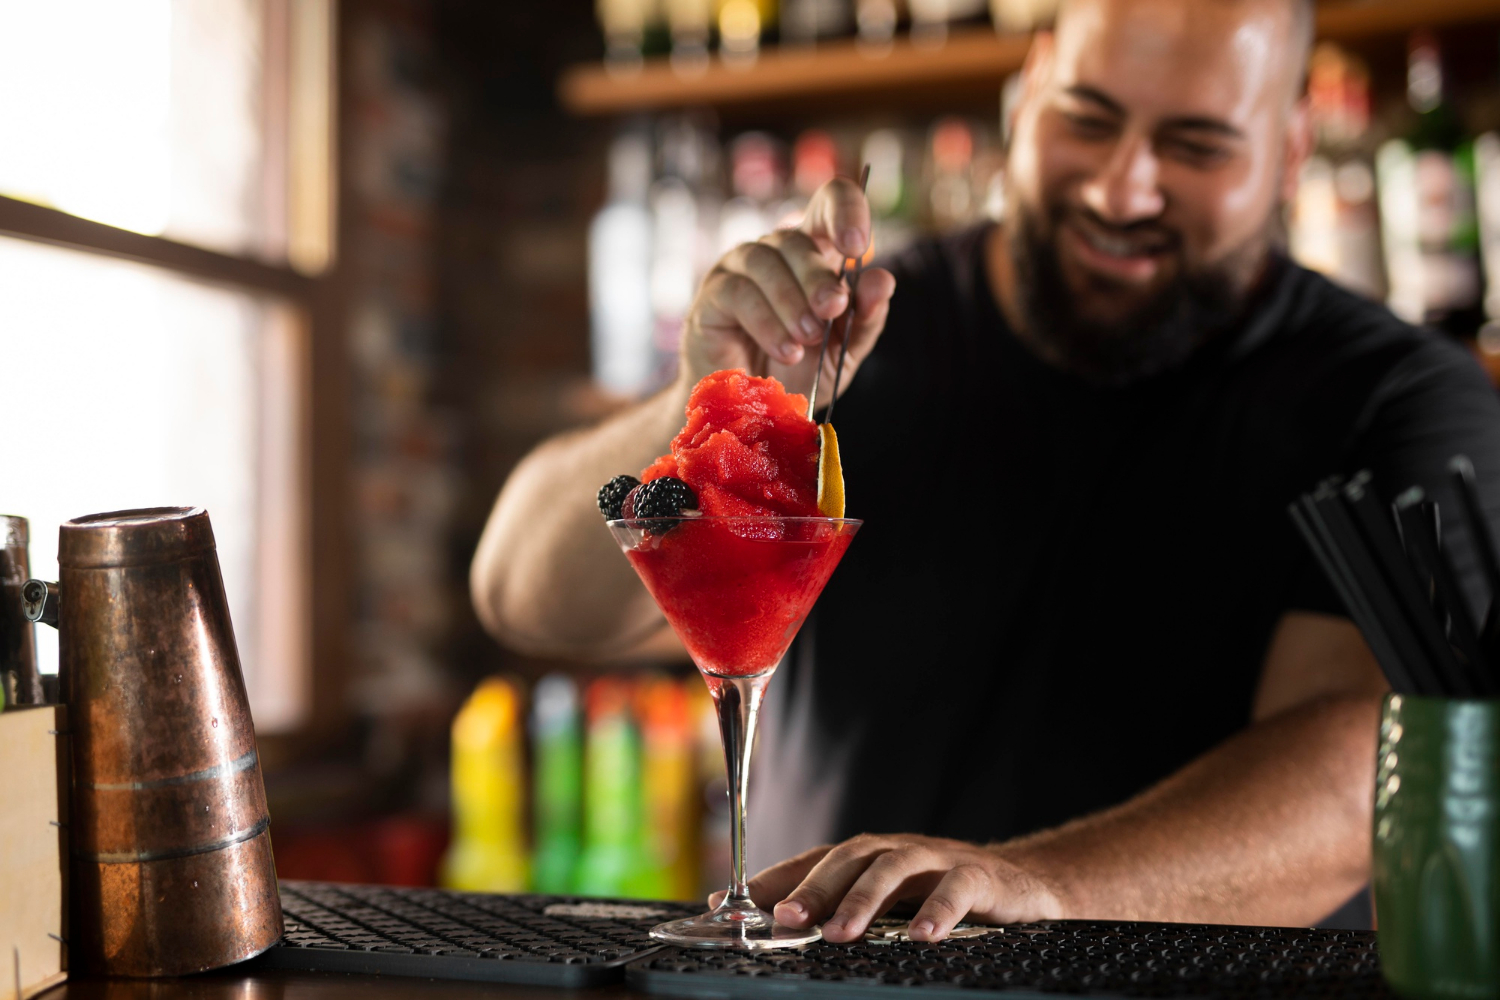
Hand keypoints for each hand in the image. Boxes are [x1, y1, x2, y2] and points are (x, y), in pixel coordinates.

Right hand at [680, 176, 896, 399]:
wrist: (755, 408)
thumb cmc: (800, 369)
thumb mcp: (844, 348)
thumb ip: (866, 316)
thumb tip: (883, 279)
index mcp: (815, 251)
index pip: (830, 202)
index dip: (846, 210)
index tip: (856, 246)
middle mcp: (776, 249)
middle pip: (797, 238)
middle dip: (818, 277)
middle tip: (831, 310)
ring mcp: (740, 266)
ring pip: (765, 261)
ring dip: (791, 301)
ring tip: (806, 338)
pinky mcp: (714, 293)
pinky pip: (739, 292)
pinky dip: (766, 322)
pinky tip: (785, 350)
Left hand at [710, 834, 1068, 942]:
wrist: (1029, 886)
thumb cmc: (945, 897)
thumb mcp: (892, 906)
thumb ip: (843, 912)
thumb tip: (778, 929)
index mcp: (871, 857)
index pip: (813, 861)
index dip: (773, 878)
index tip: (731, 904)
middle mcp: (898, 850)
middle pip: (848, 857)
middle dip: (812, 888)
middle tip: (784, 920)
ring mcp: (940, 859)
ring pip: (895, 867)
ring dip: (863, 900)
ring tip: (839, 934)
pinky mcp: (982, 877)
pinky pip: (958, 888)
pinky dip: (940, 911)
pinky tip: (923, 938)